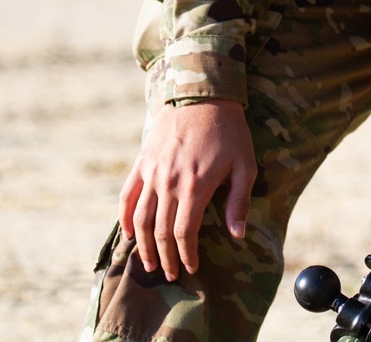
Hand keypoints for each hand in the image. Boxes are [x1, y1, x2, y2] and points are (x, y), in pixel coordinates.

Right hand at [118, 99, 255, 281]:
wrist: (202, 96)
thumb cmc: (230, 132)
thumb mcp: (245, 165)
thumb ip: (239, 202)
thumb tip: (237, 235)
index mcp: (195, 186)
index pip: (184, 232)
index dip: (186, 254)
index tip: (191, 267)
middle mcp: (169, 182)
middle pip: (161, 230)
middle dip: (166, 256)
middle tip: (171, 274)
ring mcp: (152, 172)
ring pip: (141, 218)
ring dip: (144, 245)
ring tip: (150, 264)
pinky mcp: (142, 163)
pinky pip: (128, 196)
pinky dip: (125, 218)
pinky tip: (130, 234)